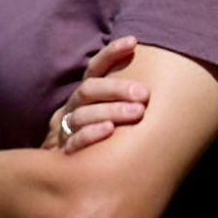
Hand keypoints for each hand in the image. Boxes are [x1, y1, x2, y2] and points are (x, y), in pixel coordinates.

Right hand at [41, 36, 148, 154]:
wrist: (64, 176)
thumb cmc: (97, 142)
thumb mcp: (107, 117)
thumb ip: (124, 102)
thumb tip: (157, 85)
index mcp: (83, 97)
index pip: (94, 69)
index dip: (111, 53)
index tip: (132, 41)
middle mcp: (71, 109)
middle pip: (88, 90)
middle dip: (117, 89)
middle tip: (144, 94)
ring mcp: (63, 130)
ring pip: (82, 114)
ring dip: (111, 110)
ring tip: (137, 113)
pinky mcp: (61, 153)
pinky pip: (73, 141)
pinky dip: (91, 134)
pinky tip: (109, 131)